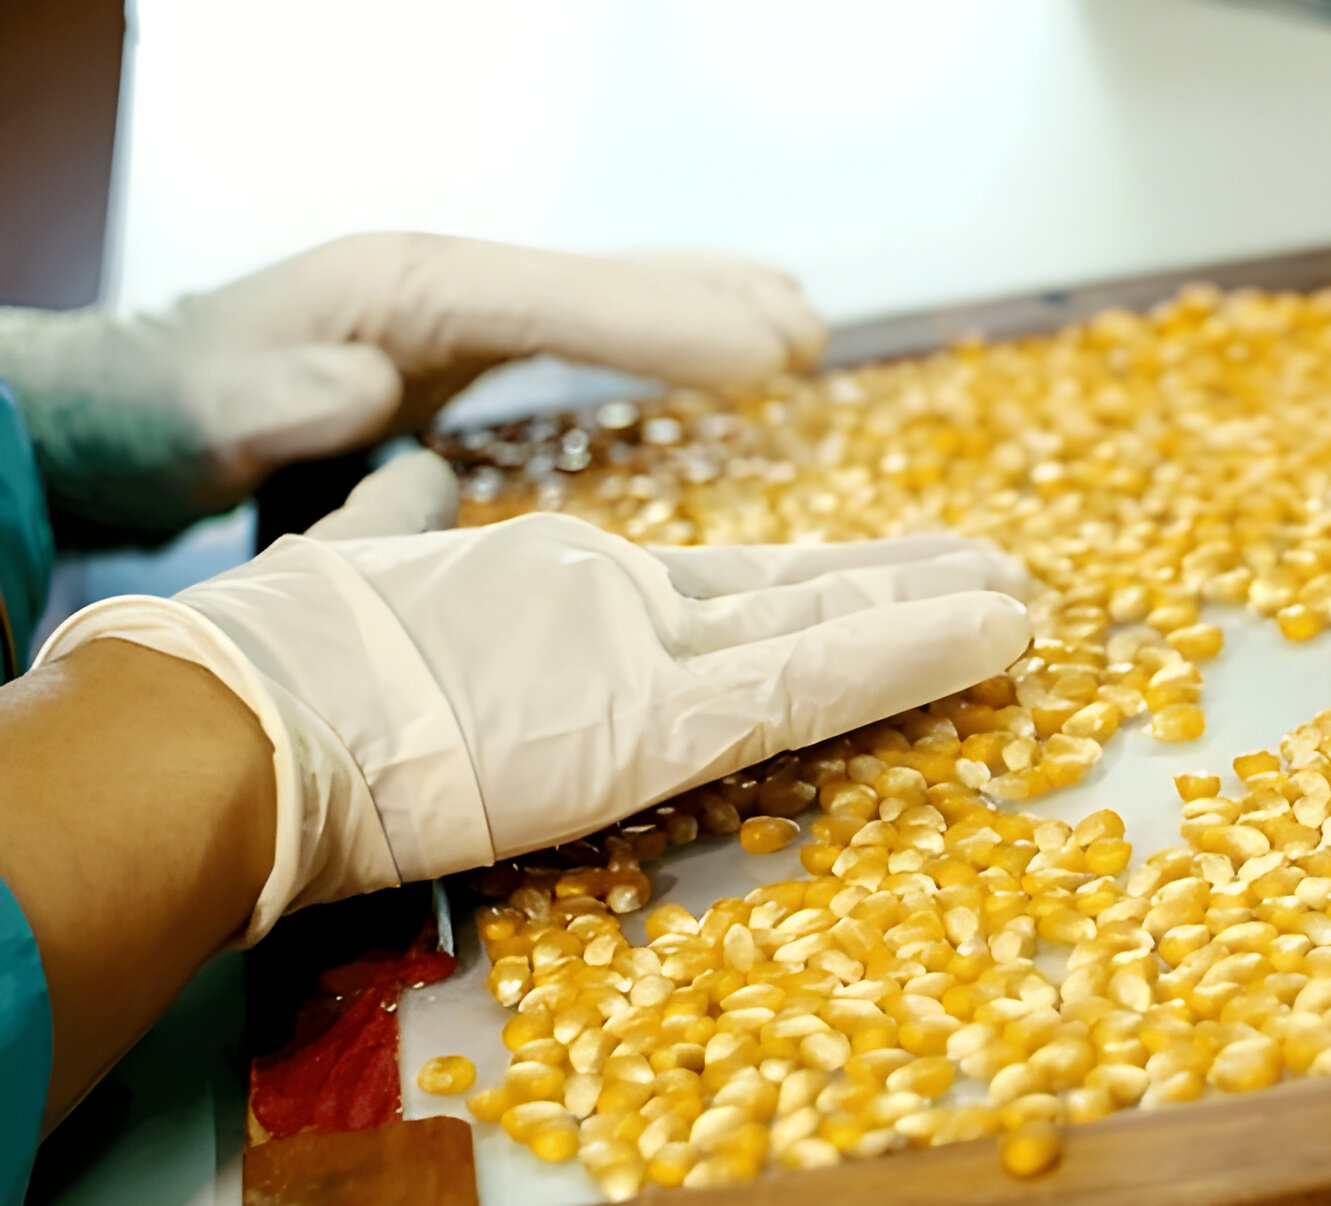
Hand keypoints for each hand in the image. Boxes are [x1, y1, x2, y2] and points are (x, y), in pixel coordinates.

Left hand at [0, 233, 825, 532]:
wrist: (129, 409)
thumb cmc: (169, 413)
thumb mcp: (210, 409)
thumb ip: (283, 396)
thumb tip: (369, 385)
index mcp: (405, 285)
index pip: (563, 300)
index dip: (669, 323)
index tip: (766, 353)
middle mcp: (448, 283)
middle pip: (608, 277)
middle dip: (714, 301)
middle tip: (812, 337)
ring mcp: (461, 312)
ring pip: (611, 296)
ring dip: (707, 306)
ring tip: (805, 330)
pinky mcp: (465, 349)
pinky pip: (589, 334)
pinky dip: (662, 335)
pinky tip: (715, 357)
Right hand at [36, 454, 1030, 939]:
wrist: (239, 718)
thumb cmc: (276, 671)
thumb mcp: (354, 581)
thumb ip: (399, 536)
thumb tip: (399, 482)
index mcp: (555, 589)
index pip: (710, 596)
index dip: (803, 592)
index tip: (867, 581)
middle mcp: (617, 603)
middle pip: (787, 596)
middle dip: (891, 584)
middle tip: (989, 569)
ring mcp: (647, 654)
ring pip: (823, 629)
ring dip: (932, 613)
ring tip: (1023, 595)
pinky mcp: (664, 720)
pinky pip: (821, 683)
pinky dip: (917, 652)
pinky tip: (998, 633)